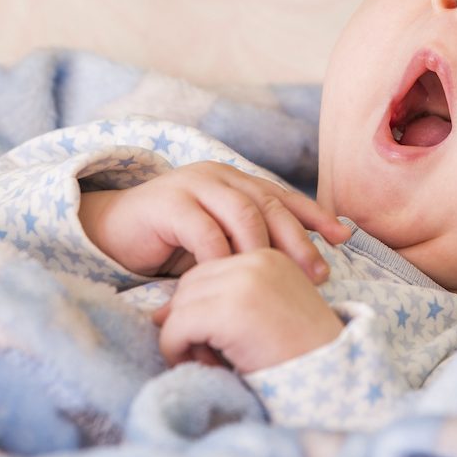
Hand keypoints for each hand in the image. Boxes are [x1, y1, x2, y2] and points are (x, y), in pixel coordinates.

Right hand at [77, 162, 348, 280]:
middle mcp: (218, 176)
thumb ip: (248, 241)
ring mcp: (192, 185)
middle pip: (269, 204)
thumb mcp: (218, 239)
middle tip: (317, 272)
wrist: (112, 232)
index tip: (344, 238)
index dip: (315, 216)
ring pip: (242, 213)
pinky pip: (204, 230)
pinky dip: (222, 256)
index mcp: (235, 181)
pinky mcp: (168, 203)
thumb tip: (302, 267)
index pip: (283, 196)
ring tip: (277, 278)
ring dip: (263, 248)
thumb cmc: (170, 242)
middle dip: (298, 239)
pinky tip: (232, 280)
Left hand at [152, 248, 344, 372]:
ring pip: (179, 306)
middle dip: (189, 321)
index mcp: (268, 256)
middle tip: (214, 355)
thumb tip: (163, 312)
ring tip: (214, 361)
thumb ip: (227, 302)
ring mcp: (242, 283)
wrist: (335, 380)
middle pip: (189, 285)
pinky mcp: (228, 311)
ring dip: (184, 338)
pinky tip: (207, 367)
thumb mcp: (267, 315)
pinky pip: (176, 328)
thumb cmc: (302, 356)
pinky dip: (178, 351)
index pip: (209, 271)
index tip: (220, 341)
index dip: (203, 309)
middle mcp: (255, 260)